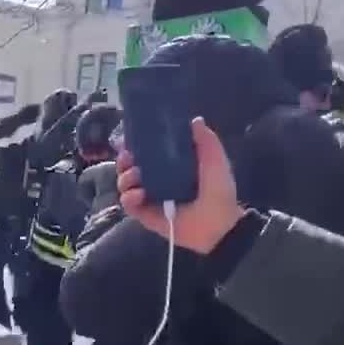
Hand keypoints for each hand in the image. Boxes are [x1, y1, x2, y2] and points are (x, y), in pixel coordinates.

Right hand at [116, 118, 244, 254]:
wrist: (219, 224)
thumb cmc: (218, 191)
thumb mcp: (215, 161)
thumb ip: (206, 140)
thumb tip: (194, 120)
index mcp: (170, 165)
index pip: (146, 152)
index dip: (136, 145)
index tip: (131, 139)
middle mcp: (156, 180)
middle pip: (129, 167)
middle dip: (124, 160)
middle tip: (128, 157)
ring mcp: (149, 198)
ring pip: (125, 184)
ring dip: (125, 177)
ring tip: (135, 176)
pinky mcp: (145, 215)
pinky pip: (128, 205)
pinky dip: (129, 197)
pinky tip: (139, 194)